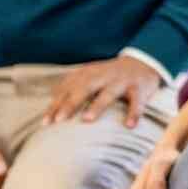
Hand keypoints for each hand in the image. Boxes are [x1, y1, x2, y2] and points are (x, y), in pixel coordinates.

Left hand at [42, 55, 163, 128]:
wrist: (142, 63)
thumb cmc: (108, 77)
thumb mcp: (88, 78)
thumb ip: (70, 90)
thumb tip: (47, 113)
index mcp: (88, 74)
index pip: (68, 89)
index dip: (56, 105)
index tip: (45, 123)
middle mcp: (103, 76)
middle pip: (84, 88)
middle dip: (71, 103)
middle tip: (59, 120)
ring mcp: (121, 81)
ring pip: (108, 93)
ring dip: (98, 105)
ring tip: (87, 119)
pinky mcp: (140, 88)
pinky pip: (137, 101)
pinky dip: (134, 112)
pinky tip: (129, 126)